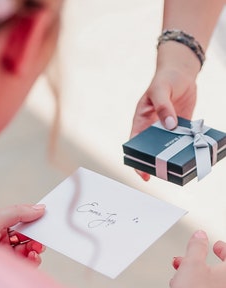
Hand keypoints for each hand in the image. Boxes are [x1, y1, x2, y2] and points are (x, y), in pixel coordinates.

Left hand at [0, 203, 45, 265]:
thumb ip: (17, 212)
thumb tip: (39, 208)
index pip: (17, 217)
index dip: (30, 215)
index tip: (43, 214)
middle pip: (24, 233)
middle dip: (35, 232)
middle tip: (41, 233)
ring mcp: (4, 254)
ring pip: (27, 247)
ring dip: (36, 246)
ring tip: (37, 246)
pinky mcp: (10, 268)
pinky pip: (27, 262)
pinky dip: (34, 258)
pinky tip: (33, 256)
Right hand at [130, 44, 198, 180]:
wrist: (182, 73)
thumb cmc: (164, 79)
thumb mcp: (160, 90)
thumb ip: (163, 107)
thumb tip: (170, 126)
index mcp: (142, 120)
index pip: (135, 143)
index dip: (136, 158)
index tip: (142, 171)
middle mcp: (153, 127)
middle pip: (152, 149)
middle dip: (156, 162)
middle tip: (165, 173)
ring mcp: (168, 128)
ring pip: (168, 146)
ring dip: (173, 155)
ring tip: (180, 165)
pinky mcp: (182, 126)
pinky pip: (184, 138)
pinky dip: (187, 145)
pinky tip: (193, 151)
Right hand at [168, 230, 225, 287]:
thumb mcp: (192, 264)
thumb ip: (197, 246)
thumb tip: (200, 235)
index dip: (222, 248)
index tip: (217, 245)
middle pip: (220, 268)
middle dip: (201, 259)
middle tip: (197, 255)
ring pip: (210, 280)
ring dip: (195, 270)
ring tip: (181, 268)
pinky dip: (195, 284)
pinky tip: (182, 284)